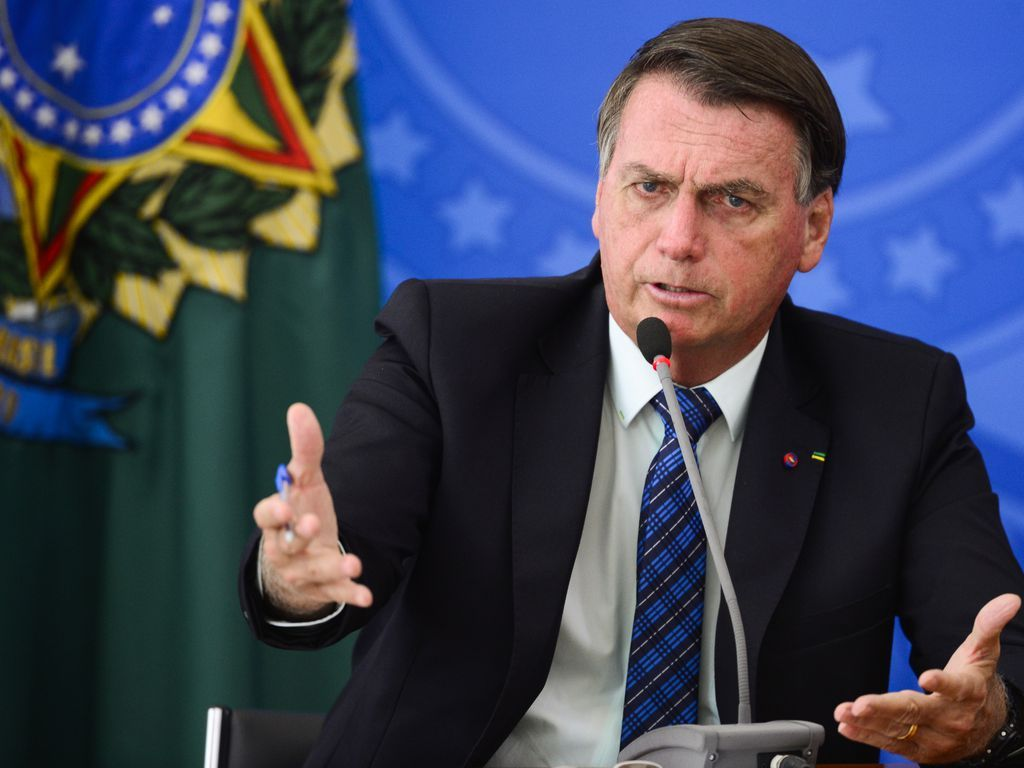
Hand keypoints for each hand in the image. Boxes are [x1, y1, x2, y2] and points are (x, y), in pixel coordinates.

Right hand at [253, 402, 372, 616]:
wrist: (301, 561)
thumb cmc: (301, 512)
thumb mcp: (305, 481)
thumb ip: (305, 449)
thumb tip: (298, 407)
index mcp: (276, 520)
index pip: (264, 516)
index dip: (272, 513)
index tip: (286, 507)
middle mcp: (284, 547)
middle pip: (288, 545)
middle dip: (301, 537)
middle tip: (314, 526)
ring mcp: (302, 570)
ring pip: (313, 571)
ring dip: (332, 566)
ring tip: (354, 562)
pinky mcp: (322, 587)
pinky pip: (335, 593)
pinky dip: (350, 594)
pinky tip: (367, 594)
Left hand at [834, 593, 1019, 762]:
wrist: (987, 727)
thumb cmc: (976, 681)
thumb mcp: (982, 652)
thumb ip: (988, 625)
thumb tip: (1010, 600)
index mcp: (968, 692)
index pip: (956, 688)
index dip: (942, 683)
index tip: (926, 677)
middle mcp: (951, 718)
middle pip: (917, 712)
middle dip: (886, 709)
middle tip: (861, 705)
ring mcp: (935, 737)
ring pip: (900, 730)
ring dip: (869, 724)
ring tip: (845, 713)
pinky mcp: (921, 750)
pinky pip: (893, 744)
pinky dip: (869, 737)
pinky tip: (848, 726)